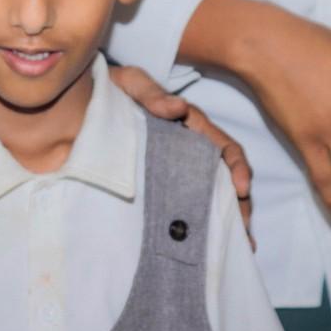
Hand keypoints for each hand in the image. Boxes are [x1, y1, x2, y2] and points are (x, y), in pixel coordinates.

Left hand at [110, 64, 253, 237]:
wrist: (86, 96)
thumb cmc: (115, 88)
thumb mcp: (132, 84)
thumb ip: (152, 94)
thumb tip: (179, 108)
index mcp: (191, 124)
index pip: (224, 147)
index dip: (237, 167)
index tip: (241, 188)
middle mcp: (191, 146)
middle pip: (225, 177)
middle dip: (240, 204)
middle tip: (244, 233)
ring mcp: (178, 164)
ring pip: (211, 192)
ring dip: (227, 218)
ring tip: (237, 246)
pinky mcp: (161, 178)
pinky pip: (184, 199)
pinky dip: (197, 220)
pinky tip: (204, 243)